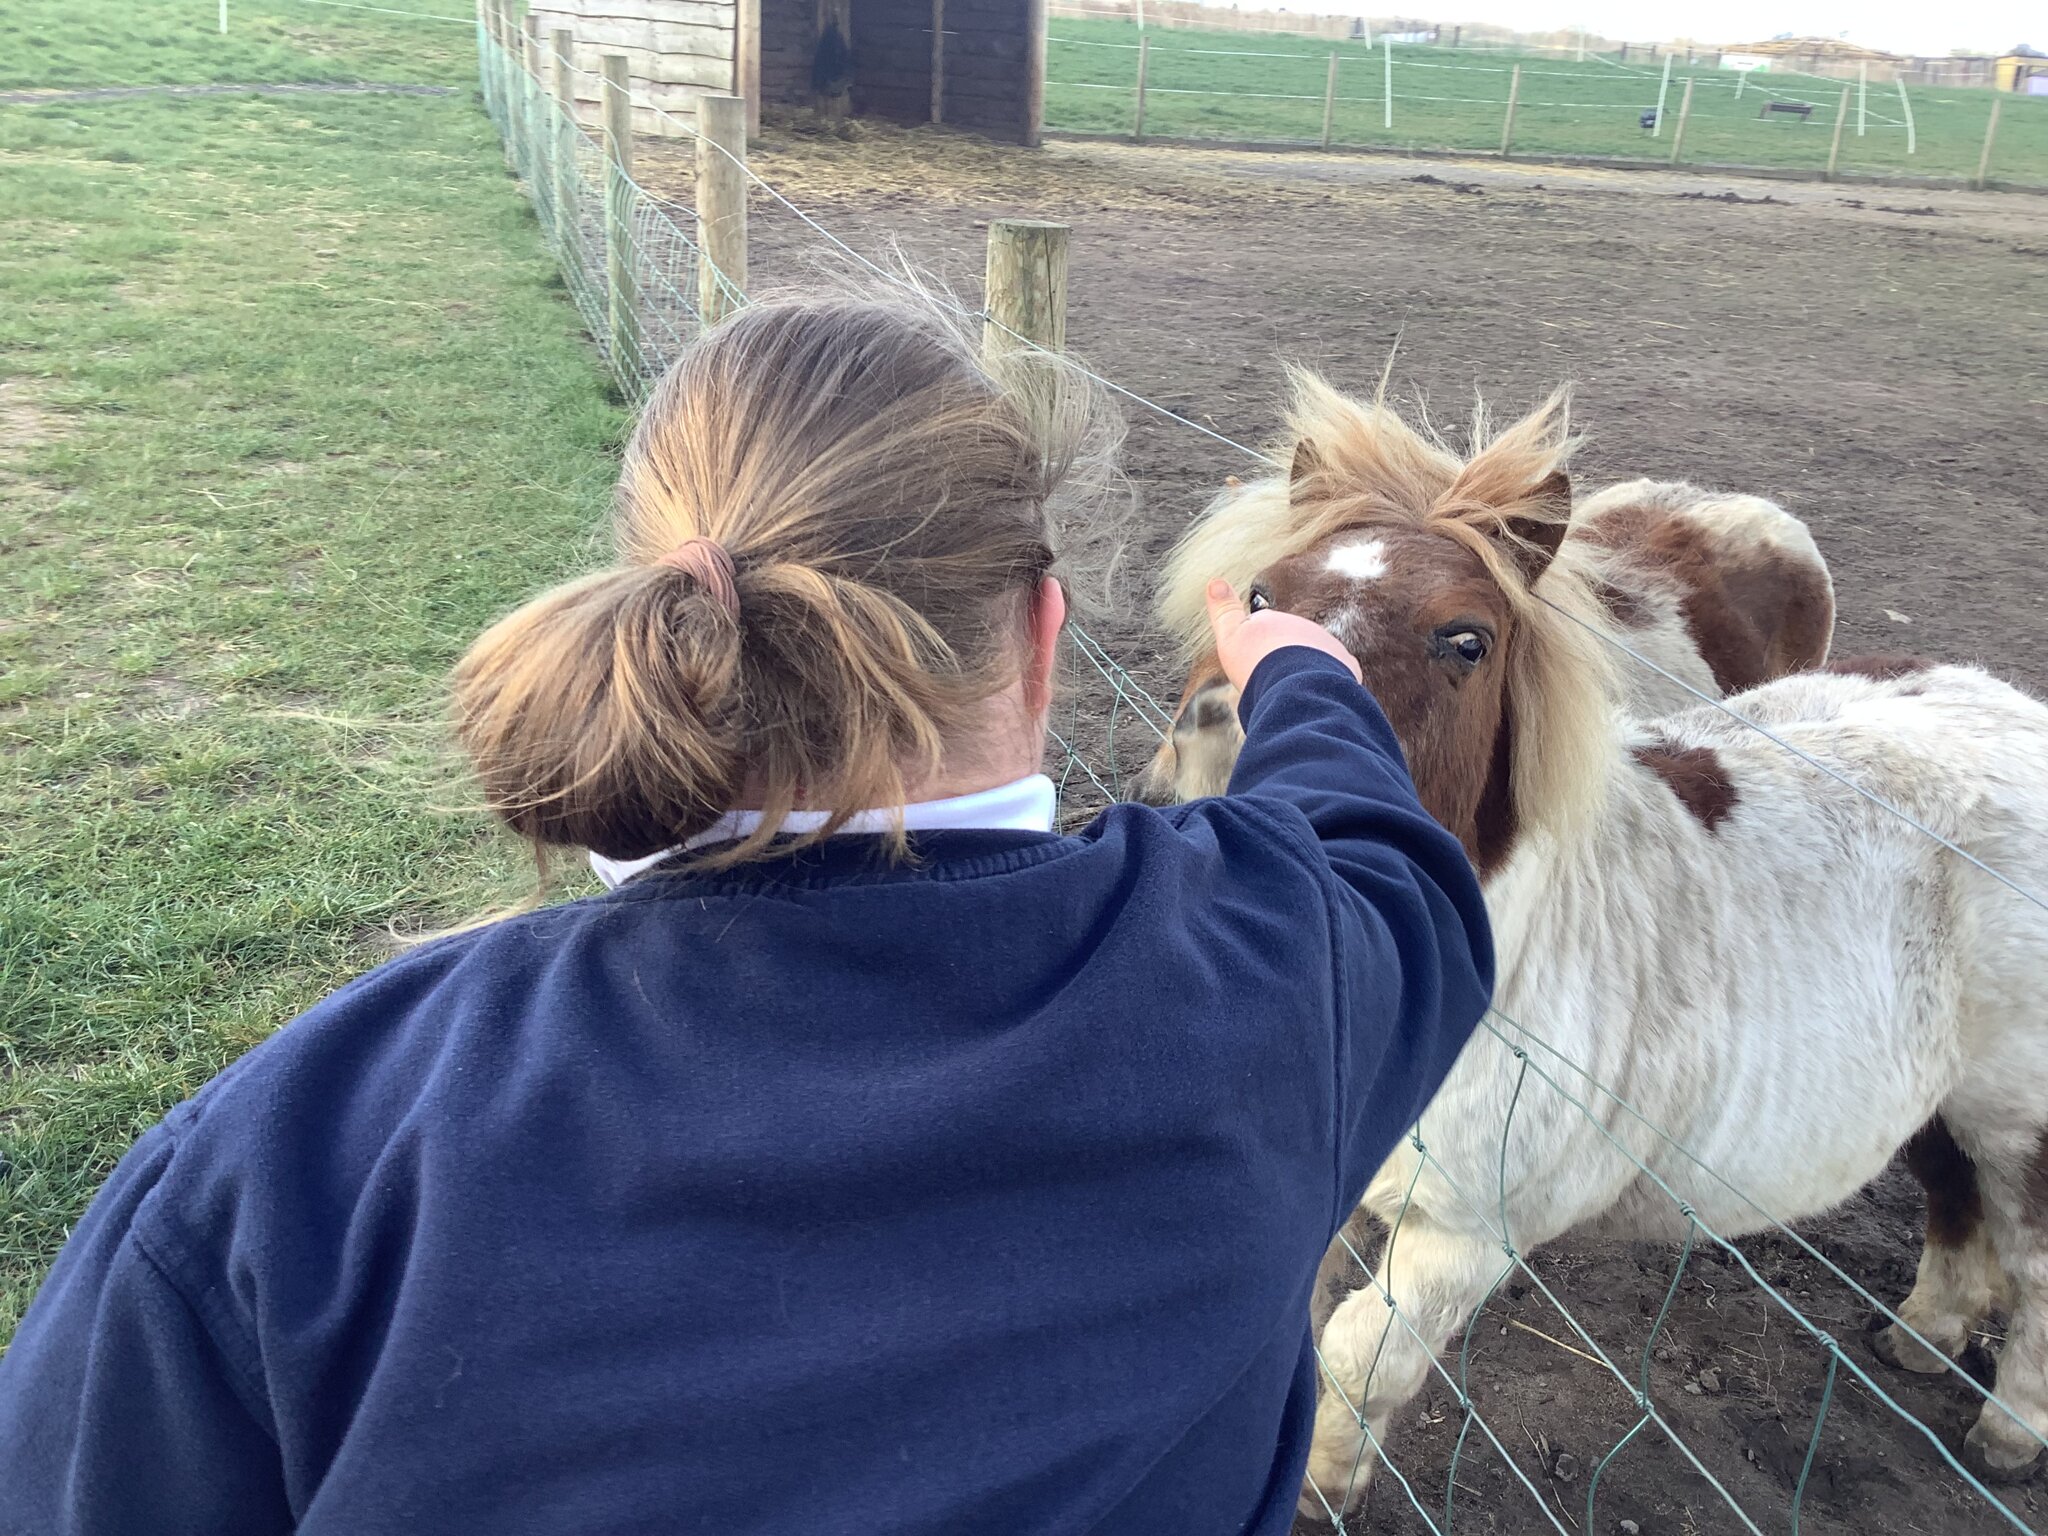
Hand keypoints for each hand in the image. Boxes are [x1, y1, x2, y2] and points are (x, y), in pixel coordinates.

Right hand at [1205, 579, 1362, 691]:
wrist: (1296, 687)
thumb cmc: (1257, 665)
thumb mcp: (1230, 637)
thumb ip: (1224, 611)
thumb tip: (1214, 580)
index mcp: (1272, 621)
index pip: (1263, 627)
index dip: (1255, 644)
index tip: (1251, 661)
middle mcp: (1301, 626)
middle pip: (1290, 643)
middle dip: (1282, 659)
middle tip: (1269, 682)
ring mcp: (1326, 644)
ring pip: (1314, 657)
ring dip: (1305, 671)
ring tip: (1290, 693)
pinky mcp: (1345, 664)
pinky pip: (1336, 673)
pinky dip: (1326, 683)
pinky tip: (1313, 697)